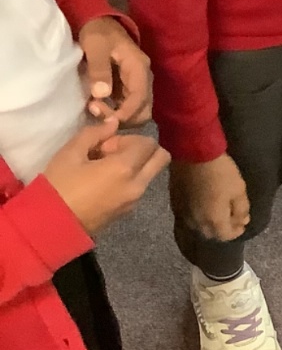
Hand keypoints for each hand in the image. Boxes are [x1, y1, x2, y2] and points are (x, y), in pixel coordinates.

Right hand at [42, 118, 169, 233]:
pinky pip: (139, 188)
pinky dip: (130, 180)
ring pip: (151, 174)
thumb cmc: (58, 185)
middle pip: (161, 158)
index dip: (129, 139)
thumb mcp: (70, 153)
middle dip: (143, 150)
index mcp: (126, 168)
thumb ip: (95, 133)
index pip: (149, 143)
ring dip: (137, 165)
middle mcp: (138, 184)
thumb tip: (113, 123)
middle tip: (115, 153)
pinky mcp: (128, 211)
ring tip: (105, 169)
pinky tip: (103, 183)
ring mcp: (135, 200)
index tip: (106, 145)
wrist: (51, 225)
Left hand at [78, 16, 153, 125]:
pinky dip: (116, 112)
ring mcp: (137, 83)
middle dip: (125, 118)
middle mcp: (143, 78)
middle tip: (98, 113)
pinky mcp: (129, 87)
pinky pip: (129, 106)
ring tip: (96, 109)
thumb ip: (99, 69)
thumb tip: (102, 95)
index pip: (140, 97)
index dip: (126, 112)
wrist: (99, 23)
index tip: (107, 121)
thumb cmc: (98, 33)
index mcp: (139, 67)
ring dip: (120, 116)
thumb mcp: (95, 46)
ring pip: (138, 111)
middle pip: (144, 109)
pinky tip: (99, 106)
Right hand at [170, 154, 250, 240]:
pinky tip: (204, 207)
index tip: (242, 223)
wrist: (193, 153)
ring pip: (198, 227)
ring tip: (219, 213)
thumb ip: (241, 210)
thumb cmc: (221, 172)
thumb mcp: (239, 190)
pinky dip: (198, 216)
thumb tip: (242, 221)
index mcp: (213, 221)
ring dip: (209, 224)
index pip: (225, 236)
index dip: (236, 232)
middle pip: (210, 234)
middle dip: (223, 229)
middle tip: (232, 218)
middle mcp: (196, 222)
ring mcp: (182, 213)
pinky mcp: (174, 203)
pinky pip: (188, 217)